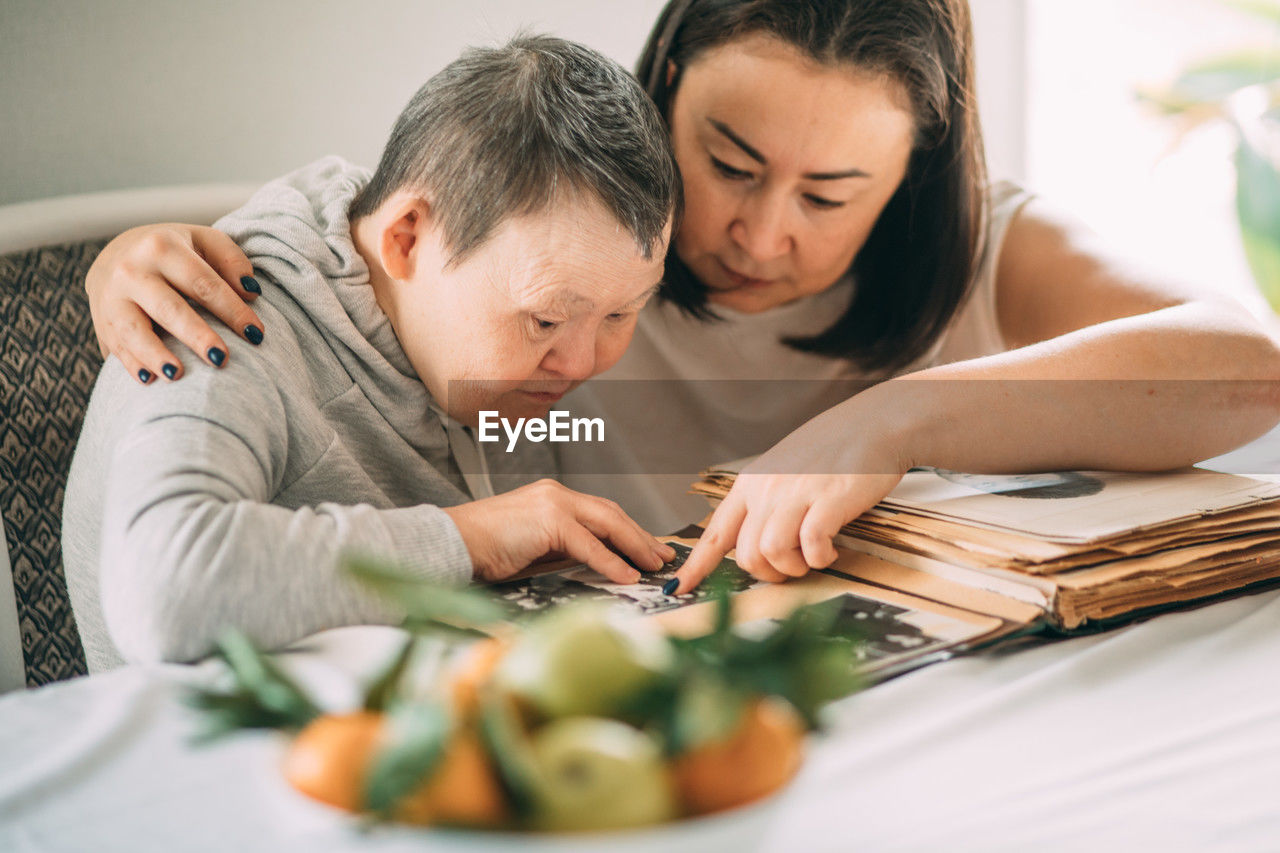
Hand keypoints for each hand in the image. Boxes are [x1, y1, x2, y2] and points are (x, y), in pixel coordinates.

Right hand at [86, 223, 263, 382]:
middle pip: (168, 308)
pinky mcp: (102, 321)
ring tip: (178, 376)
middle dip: (196, 335)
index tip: (256, 334)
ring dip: (155, 354)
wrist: (117, 254)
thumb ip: (230, 260)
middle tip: (221, 359)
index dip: (232, 310)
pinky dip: (131, 364)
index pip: (204, 283)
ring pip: (133, 330)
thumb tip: (251, 292)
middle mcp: (132, 271)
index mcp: (162, 247)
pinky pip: (116, 346)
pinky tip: (149, 380)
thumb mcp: (203, 240)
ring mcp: (112, 297)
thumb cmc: (175, 251)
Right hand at [443, 479, 676, 583]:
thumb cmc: (485, 550)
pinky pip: (589, 545)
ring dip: (635, 546)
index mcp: (552, 498)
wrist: (453, 543)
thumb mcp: (533, 548)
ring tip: (653, 566)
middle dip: (640, 536)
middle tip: (662, 556)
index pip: (601, 513)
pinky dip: (611, 562)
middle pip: (611, 514)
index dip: (629, 531)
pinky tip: (627, 577)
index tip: (648, 548)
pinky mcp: (549, 520)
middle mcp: (556, 494)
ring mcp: (553, 503)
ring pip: (608, 523)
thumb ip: (563, 550)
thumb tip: (598, 565)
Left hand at [670, 400, 909, 593]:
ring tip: (811, 559)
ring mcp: (796, 493)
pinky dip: (820, 559)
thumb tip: (757, 546)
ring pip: (771, 552)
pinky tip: (832, 550)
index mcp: (750, 484)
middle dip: (768, 574)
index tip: (680, 588)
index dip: (696, 565)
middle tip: (791, 568)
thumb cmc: (831, 453)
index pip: (716, 532)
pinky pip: (810, 545)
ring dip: (793, 569)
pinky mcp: (828, 500)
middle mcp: (767, 489)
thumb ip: (766, 503)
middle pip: (745, 554)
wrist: (872, 424)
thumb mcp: (784, 472)